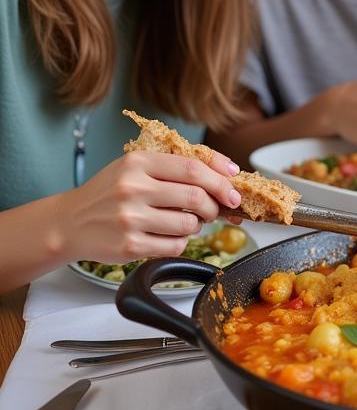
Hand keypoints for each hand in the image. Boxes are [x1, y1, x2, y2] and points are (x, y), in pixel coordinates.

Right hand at [58, 150, 241, 263]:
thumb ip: (177, 166)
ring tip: (184, 220)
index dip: (221, 179)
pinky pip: (176, 246)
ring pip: (190, 225)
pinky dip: (181, 241)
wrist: (69, 223)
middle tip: (215, 209)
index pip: (193, 167)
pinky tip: (167, 235)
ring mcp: (130, 219)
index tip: (234, 188)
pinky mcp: (130, 247)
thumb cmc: (110, 192)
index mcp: (137, 162)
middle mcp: (133, 189)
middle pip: (197, 197)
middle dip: (215, 205)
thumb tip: (228, 173)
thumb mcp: (137, 167)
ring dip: (197, 225)